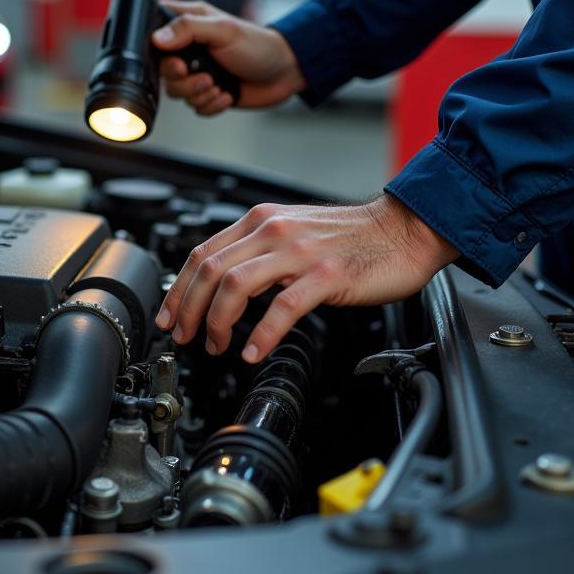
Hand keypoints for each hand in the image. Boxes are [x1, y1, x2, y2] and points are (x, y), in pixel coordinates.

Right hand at [152, 0, 306, 115]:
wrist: (284, 73)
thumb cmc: (259, 45)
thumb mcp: (223, 30)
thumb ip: (188, 30)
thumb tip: (158, 38)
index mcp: (189, 24)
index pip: (155, 29)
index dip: (155, 45)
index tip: (172, 56)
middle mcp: (189, 49)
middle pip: (163, 69)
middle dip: (182, 79)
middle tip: (204, 76)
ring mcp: (197, 72)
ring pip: (177, 92)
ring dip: (198, 94)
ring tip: (217, 85)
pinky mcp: (207, 93)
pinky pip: (195, 107)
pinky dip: (210, 105)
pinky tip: (226, 95)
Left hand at [155, 194, 459, 361]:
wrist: (403, 229)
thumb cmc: (351, 236)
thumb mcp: (292, 232)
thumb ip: (257, 252)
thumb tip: (223, 284)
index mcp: (261, 221)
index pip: (203, 253)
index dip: (178, 289)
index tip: (169, 316)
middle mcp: (273, 231)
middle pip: (210, 271)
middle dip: (188, 310)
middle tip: (184, 337)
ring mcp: (299, 252)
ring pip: (235, 286)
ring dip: (217, 322)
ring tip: (217, 346)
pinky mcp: (326, 276)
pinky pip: (282, 308)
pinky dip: (261, 334)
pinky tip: (253, 352)